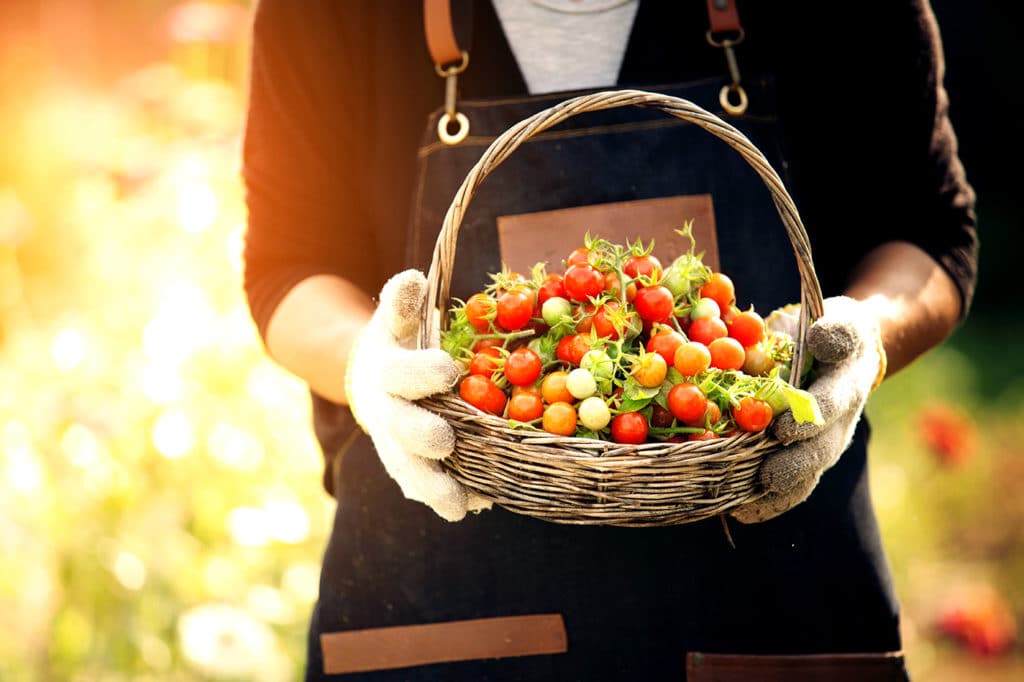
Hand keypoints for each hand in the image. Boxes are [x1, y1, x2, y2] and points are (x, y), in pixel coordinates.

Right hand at [345, 269, 491, 520]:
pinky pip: (425, 488)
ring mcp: (395, 446)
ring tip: (460, 505)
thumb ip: (402, 302)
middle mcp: (386, 414)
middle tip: (446, 441)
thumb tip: (413, 278)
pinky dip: (449, 499)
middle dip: (422, 436)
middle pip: (400, 430)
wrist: (371, 380)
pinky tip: (478, 505)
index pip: (399, 373)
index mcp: (385, 372)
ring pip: (410, 471)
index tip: (448, 369)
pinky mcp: (409, 469)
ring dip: (434, 487)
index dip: (421, 373)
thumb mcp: (396, 319)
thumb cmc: (398, 343)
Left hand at [731, 296, 885, 523]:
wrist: (842, 355)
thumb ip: (836, 330)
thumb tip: (821, 337)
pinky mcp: (804, 458)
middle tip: (768, 477)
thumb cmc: (831, 333)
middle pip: (819, 451)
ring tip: (744, 505)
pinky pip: (789, 487)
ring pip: (805, 476)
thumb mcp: (841, 321)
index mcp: (846, 385)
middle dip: (793, 466)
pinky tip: (739, 512)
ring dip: (777, 493)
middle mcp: (838, 423)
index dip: (808, 418)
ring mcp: (822, 445)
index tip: (784, 430)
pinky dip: (765, 502)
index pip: (831, 403)